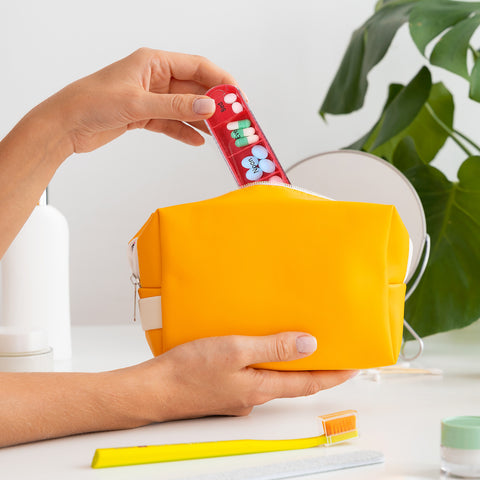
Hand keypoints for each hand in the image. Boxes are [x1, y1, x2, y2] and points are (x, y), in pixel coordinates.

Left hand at [35, 48, 236, 152]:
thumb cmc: (91, 102)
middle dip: (214, 104)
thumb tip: (208, 107)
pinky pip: (172, 123)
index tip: (238, 97)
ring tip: (220, 134)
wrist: (65, 125)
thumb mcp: (137, 103)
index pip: (197, 66)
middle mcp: (155, 78)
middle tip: (233, 120)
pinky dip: (184, 132)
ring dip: (202, 121)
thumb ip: (175, 107)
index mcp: (154, 62)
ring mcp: (151, 97)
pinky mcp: (145, 115)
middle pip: (194, 89)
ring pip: (185, 108)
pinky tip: (197, 141)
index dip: (221, 81)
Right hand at [133, 332, 356, 420]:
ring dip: (287, 365)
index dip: (334, 375)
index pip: (309, 383)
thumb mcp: (236, 350)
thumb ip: (273, 348)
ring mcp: (238, 395)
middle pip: (294, 383)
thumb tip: (309, 345)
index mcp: (261, 388)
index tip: (354, 367)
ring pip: (272, 379)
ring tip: (295, 344)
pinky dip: (263, 364)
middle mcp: (253, 396)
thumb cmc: (189, 370)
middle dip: (314, 369)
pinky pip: (252, 376)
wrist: (154, 389)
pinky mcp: (224, 389)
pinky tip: (255, 349)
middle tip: (330, 352)